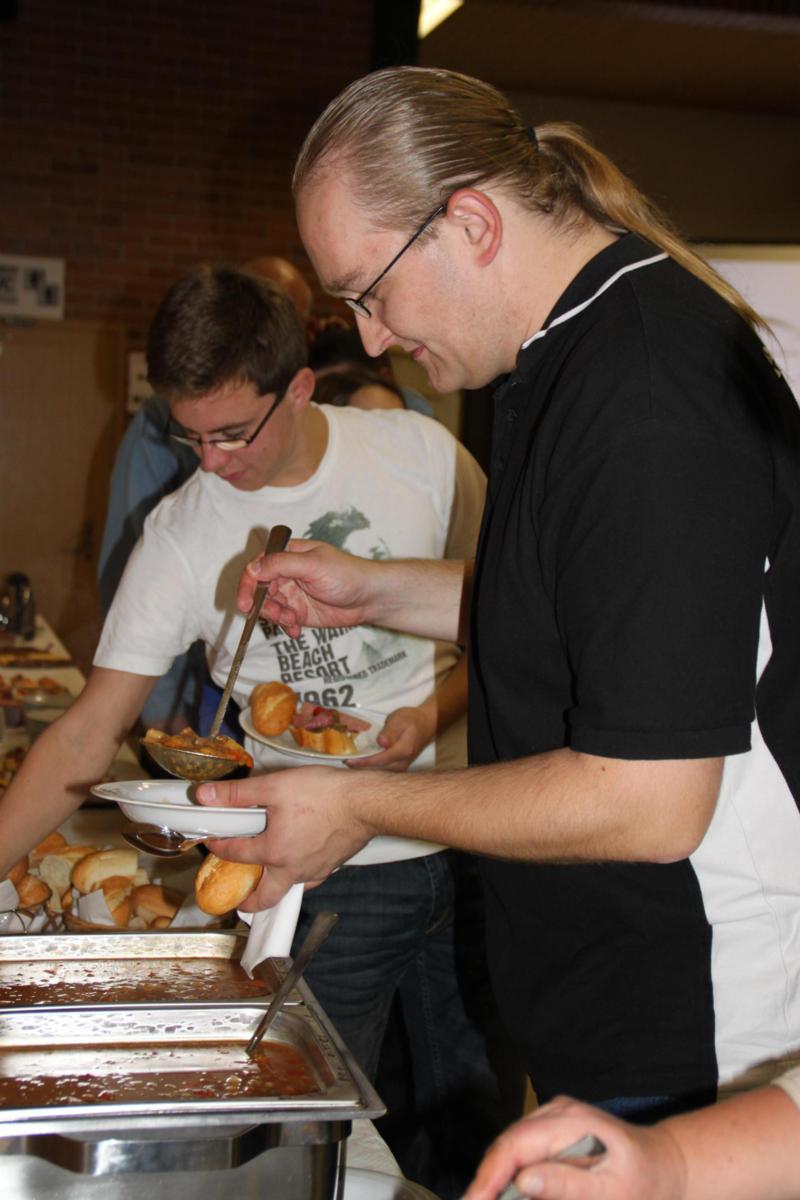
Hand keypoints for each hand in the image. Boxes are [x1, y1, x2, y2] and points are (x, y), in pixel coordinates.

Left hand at [195, 767, 373, 909]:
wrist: (367, 802)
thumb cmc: (323, 794)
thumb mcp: (275, 786)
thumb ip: (237, 794)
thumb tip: (203, 795)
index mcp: (273, 852)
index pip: (236, 854)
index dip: (219, 846)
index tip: (212, 841)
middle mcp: (292, 870)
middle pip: (265, 898)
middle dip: (249, 901)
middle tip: (240, 897)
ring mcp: (315, 871)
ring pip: (289, 888)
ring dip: (276, 886)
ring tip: (270, 875)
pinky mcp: (333, 865)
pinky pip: (311, 878)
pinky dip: (300, 876)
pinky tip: (302, 861)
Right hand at [238, 539, 377, 638]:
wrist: (369, 598)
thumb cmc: (347, 574)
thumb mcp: (312, 565)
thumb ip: (281, 565)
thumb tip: (253, 568)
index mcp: (288, 555)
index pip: (258, 566)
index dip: (248, 583)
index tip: (245, 602)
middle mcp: (287, 573)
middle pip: (260, 590)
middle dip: (264, 605)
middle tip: (278, 614)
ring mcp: (293, 593)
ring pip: (270, 607)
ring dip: (277, 617)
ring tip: (293, 621)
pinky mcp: (299, 612)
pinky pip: (282, 620)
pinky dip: (285, 627)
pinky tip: (296, 630)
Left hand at [347, 706, 433, 772]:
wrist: (425, 724)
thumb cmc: (411, 719)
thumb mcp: (400, 719)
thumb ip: (390, 731)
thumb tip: (381, 743)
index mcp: (403, 750)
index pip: (380, 760)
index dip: (363, 762)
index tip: (348, 760)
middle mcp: (403, 763)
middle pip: (378, 770)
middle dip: (361, 768)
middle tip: (344, 762)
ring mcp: (402, 767)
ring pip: (380, 773)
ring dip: (365, 770)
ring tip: (349, 763)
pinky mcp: (398, 767)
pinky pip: (383, 771)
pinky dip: (371, 768)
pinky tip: (360, 764)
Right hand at [464, 1097, 684, 1199]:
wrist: (666, 1164)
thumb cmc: (644, 1182)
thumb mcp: (611, 1192)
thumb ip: (567, 1185)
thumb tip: (522, 1181)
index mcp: (570, 1122)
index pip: (514, 1145)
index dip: (489, 1176)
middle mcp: (556, 1112)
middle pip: (507, 1144)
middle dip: (487, 1180)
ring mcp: (555, 1117)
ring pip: (511, 1146)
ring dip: (496, 1178)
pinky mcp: (555, 1129)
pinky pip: (523, 1149)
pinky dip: (512, 1173)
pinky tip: (510, 1193)